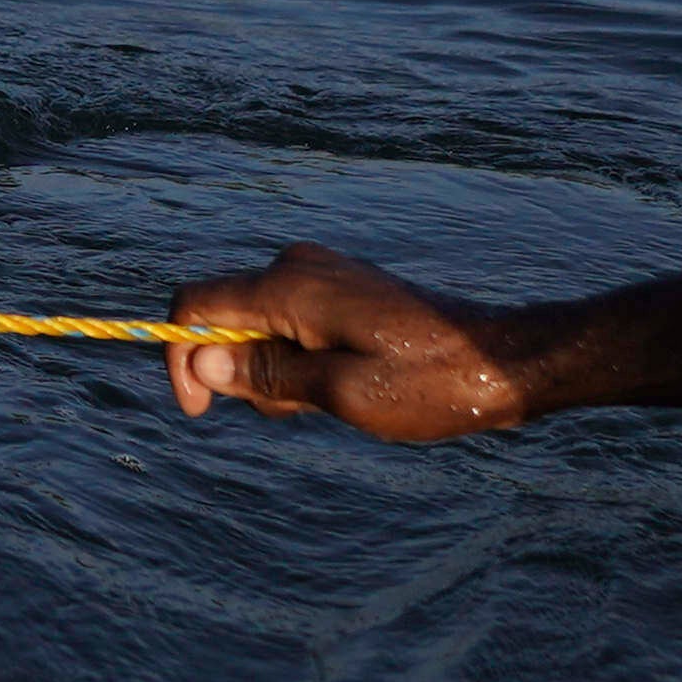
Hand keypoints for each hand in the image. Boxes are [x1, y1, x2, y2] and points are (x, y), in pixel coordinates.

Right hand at [165, 245, 538, 441]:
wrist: (503, 360)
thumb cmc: (430, 383)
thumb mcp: (342, 393)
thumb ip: (267, 375)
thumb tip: (201, 359)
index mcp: (291, 288)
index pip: (195, 304)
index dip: (179, 357)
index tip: (200, 413)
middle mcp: (297, 267)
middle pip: (224, 318)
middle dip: (239, 374)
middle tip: (299, 413)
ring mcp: (321, 275)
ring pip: (258, 326)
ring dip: (273, 373)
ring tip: (333, 401)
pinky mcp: (341, 289)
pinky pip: (290, 324)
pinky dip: (298, 361)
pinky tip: (344, 386)